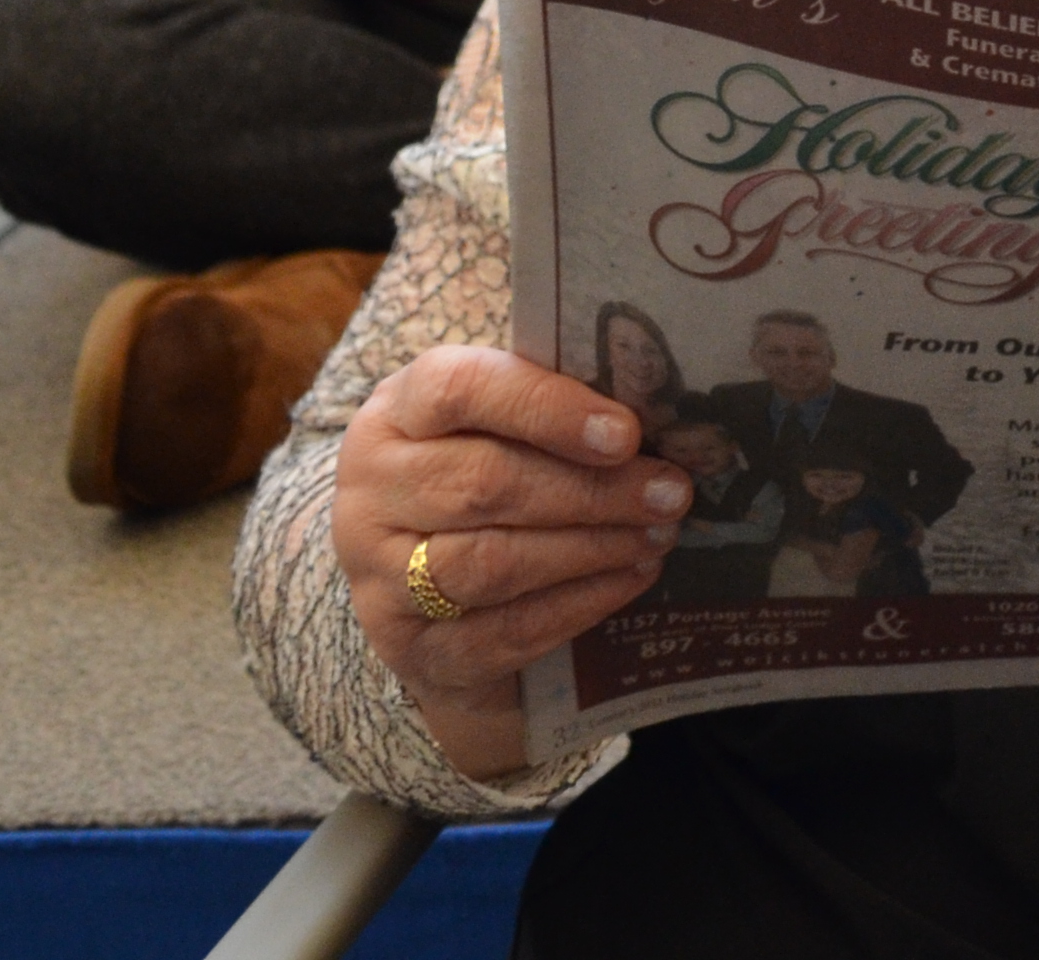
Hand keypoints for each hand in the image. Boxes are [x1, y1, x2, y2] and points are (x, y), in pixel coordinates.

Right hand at [329, 345, 680, 779]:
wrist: (428, 589)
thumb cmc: (482, 476)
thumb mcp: (499, 426)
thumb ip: (555, 409)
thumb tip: (659, 412)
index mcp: (393, 414)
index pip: (458, 390)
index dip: (546, 408)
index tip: (626, 433)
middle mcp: (369, 494)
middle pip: (484, 485)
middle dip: (592, 491)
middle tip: (669, 493)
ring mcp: (378, 578)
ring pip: (491, 563)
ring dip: (590, 549)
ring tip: (656, 535)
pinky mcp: (408, 648)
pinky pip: (501, 631)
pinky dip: (577, 605)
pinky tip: (629, 579)